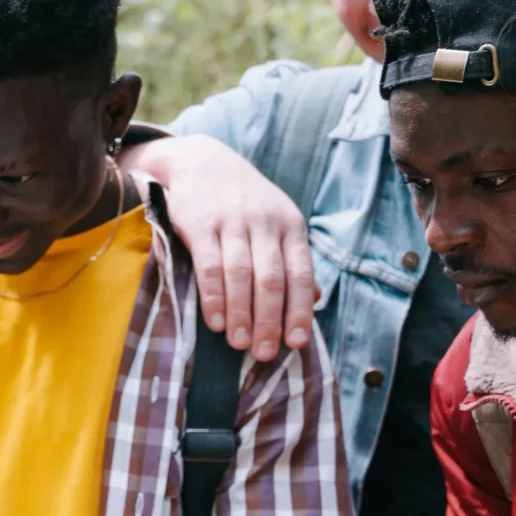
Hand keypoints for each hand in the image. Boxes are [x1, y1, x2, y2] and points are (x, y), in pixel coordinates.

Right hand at [121, 133, 314, 360]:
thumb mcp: (277, 223)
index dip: (299, 311)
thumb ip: (293, 260)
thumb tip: (315, 299)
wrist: (201, 161)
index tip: (296, 343)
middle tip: (264, 354)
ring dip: (241, 314)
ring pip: (241, 276)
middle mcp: (265, 222)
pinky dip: (214, 297)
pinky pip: (209, 266)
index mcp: (290, 225)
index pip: (300, 274)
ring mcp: (232, 221)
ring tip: (240, 344)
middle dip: (270, 320)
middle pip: (272, 280)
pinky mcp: (200, 223)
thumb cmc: (244, 203)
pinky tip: (216, 322)